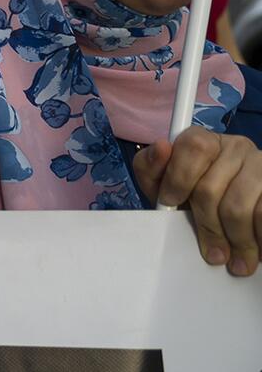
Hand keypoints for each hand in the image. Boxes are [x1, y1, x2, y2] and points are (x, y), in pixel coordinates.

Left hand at [132, 129, 261, 275]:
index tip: (171, 204)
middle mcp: (236, 146)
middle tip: (214, 255)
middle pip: (211, 189)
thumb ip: (152, 169)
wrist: (240, 208)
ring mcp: (260, 164)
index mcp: (204, 140)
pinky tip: (257, 251)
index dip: (178, 178)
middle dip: (208, 227)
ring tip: (238, 262)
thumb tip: (161, 147)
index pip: (193, 148)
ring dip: (237, 241)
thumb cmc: (193, 195)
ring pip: (239, 208)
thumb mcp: (165, 183)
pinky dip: (259, 239)